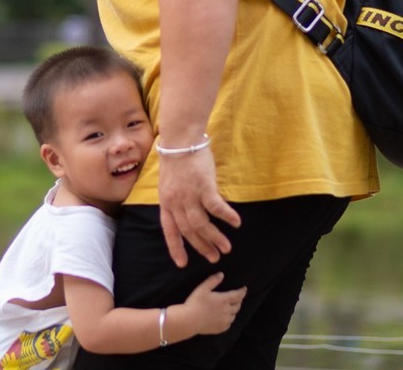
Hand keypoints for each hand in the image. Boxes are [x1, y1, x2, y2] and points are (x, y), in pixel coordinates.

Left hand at [158, 148, 241, 266]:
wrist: (180, 139)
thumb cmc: (177, 158)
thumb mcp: (170, 183)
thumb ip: (179, 199)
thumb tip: (190, 211)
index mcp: (166, 202)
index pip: (169, 230)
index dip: (175, 247)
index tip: (182, 264)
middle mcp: (176, 202)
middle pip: (188, 231)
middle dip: (201, 246)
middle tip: (214, 258)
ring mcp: (189, 195)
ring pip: (201, 224)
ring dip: (214, 238)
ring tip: (226, 248)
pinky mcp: (203, 186)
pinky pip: (216, 207)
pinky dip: (226, 216)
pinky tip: (236, 223)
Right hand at [180, 272, 246, 335]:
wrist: (189, 320)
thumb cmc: (195, 303)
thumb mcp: (203, 288)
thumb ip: (213, 280)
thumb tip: (221, 274)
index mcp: (224, 300)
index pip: (238, 295)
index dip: (242, 291)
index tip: (244, 288)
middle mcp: (227, 311)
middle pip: (238, 306)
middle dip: (239, 301)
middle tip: (237, 297)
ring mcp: (224, 321)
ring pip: (234, 315)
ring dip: (234, 310)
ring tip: (231, 307)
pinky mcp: (221, 328)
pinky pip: (229, 323)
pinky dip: (229, 319)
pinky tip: (225, 317)